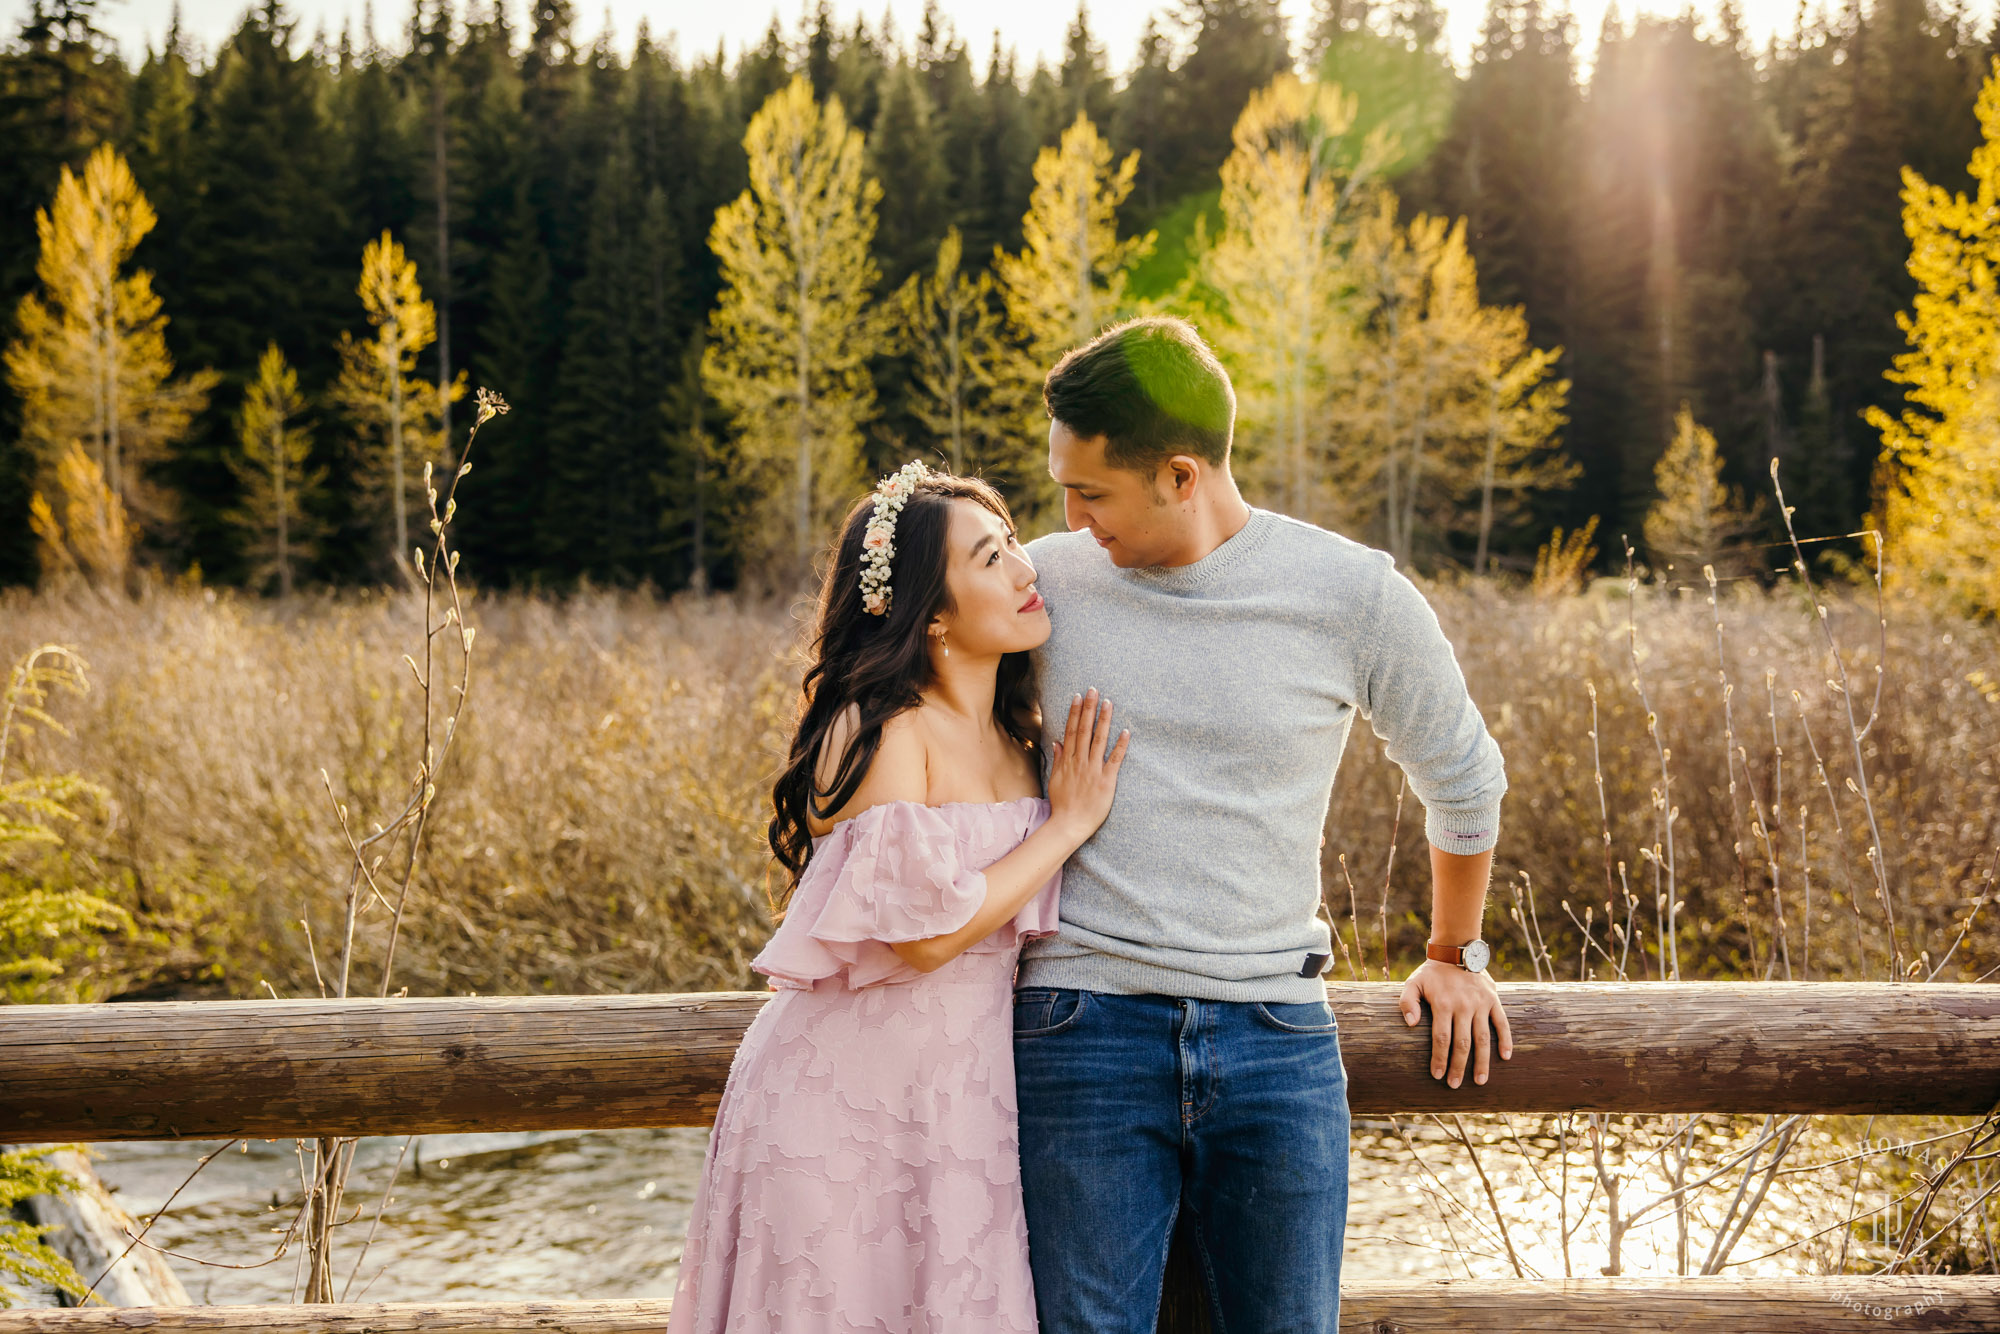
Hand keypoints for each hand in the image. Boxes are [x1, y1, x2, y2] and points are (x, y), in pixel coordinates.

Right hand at [1046, 688, 1128, 843]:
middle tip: (1094, 690)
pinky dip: (1120, 746)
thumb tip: (1057, 742)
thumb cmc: (1062, 804)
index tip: (1078, 696)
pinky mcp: (1106, 781)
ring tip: (1108, 703)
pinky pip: (1115, 760)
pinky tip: (1126, 732)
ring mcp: (1093, 770)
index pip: (1072, 731)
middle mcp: (1080, 762)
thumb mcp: (1055, 780)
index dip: (1075, 712)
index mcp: (1068, 760)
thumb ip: (1058, 759)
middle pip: (1084, 730)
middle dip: (1089, 709)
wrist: (1069, 824)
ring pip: (1099, 740)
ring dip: (1104, 720)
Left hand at [1399, 959, 1512, 1087]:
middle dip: (1459, 1066)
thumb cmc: (1432, 973)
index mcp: (1443, 1004)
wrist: (1456, 950)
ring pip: (1483, 1038)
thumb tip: (1411, 1024)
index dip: (1439, 1058)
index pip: (1442, 1038)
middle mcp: (1463, 1006)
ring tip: (1480, 1081)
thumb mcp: (1413, 982)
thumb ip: (1408, 1002)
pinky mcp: (1493, 1000)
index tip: (1437, 1075)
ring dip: (1482, 1061)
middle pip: (1463, 1043)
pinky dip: (1506, 1040)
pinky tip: (1506, 1057)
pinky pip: (1502, 1023)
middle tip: (1455, 1085)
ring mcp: (1480, 1004)